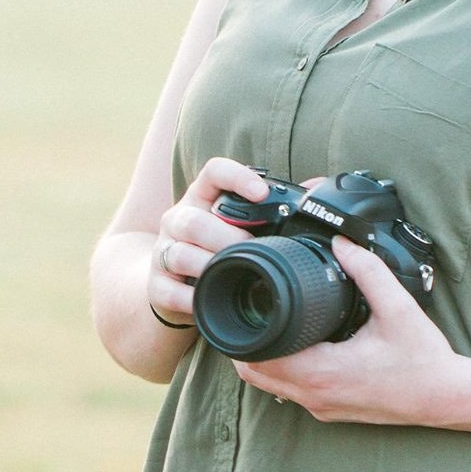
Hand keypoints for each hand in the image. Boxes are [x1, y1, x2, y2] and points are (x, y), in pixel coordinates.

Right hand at [149, 156, 272, 327]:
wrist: (170, 280)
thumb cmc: (216, 245)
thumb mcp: (238, 221)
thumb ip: (270, 208)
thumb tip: (315, 189)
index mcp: (203, 196)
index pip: (214, 171)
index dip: (237, 177)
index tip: (262, 192)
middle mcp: (179, 219)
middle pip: (192, 220)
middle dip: (226, 238)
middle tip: (251, 250)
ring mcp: (164, 251)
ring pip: (178, 254)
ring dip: (209, 266)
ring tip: (232, 274)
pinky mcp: (155, 284)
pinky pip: (170, 291)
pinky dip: (193, 299)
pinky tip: (211, 299)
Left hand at [235, 235, 463, 425]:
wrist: (447, 399)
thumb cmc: (424, 360)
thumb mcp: (399, 308)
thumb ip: (368, 271)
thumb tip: (342, 243)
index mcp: (323, 372)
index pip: (259, 357)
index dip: (246, 331)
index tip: (250, 305)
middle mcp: (316, 396)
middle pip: (255, 374)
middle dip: (247, 343)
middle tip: (255, 309)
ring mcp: (322, 408)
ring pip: (271, 387)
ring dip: (264, 359)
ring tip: (273, 325)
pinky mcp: (332, 412)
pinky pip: (293, 393)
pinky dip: (284, 371)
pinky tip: (299, 347)